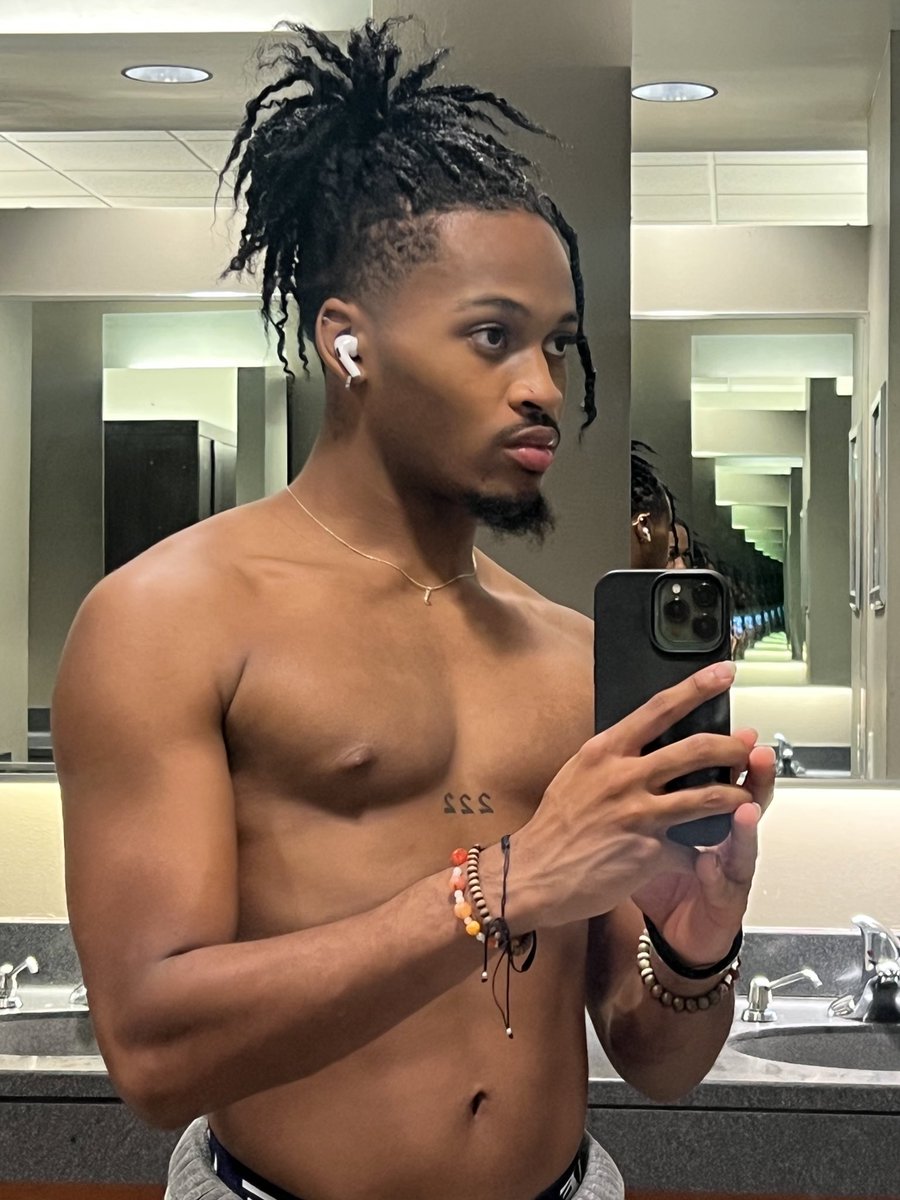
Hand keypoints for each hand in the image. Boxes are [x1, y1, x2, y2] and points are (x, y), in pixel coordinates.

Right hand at [515, 662, 753, 931]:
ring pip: (708, 796)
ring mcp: (637, 814)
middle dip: (733, 745)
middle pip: (696, 749)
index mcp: (605, 751)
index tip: (723, 673)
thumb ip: (613, 756)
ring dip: (737, 796)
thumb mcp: (578, 773)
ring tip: (747, 796)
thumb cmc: (555, 826)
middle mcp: (623, 777)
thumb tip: (643, 740)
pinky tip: (707, 852)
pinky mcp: (648, 852)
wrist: (532, 874)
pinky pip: (690, 846)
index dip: (697, 687)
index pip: (659, 708)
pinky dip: (702, 849)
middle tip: (748, 744)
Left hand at [631, 732, 775, 965]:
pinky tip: (710, 863)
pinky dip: (716, 874)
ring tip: (744, 806)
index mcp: (705, 815)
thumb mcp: (653, 831)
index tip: (736, 731)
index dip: (732, 752)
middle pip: (749, 800)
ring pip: (744, 843)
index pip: (726, 777)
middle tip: (752, 752)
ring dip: (743, 824)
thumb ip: (654, 795)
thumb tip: (632, 751)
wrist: (675, 933)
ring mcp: (729, 870)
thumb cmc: (664, 877)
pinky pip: (723, 886)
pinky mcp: (725, 902)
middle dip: (752, 776)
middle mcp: (726, 838)